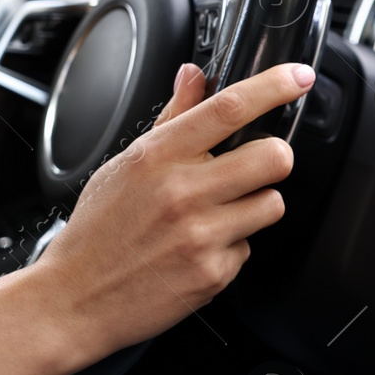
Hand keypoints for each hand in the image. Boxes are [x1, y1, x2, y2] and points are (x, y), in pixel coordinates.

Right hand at [0, 64, 313, 374]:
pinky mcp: (214, 273)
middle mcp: (183, 192)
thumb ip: (171, 119)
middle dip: (274, 158)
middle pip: (274, 157)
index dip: (274, 86)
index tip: (299, 76)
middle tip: (255, 166)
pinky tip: (199, 249)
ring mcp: (201, 235)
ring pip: (272, 203)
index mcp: (159, 157)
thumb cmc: (98, 231)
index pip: (230, 108)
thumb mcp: (124, 165)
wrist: (75, 298)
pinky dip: (232, 247)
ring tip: (218, 214)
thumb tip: (194, 75)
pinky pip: (249, 247)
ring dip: (254, 206)